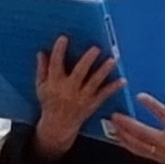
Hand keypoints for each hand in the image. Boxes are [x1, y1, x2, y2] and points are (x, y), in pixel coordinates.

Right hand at [31, 37, 122, 158]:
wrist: (58, 125)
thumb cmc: (49, 102)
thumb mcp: (41, 86)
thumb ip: (42, 69)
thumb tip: (41, 52)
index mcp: (55, 83)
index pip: (56, 64)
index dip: (59, 51)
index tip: (64, 38)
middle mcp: (69, 89)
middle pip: (79, 73)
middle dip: (87, 60)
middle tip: (96, 48)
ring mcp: (82, 97)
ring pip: (94, 82)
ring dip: (103, 71)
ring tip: (112, 60)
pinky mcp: (92, 104)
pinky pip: (103, 95)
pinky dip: (113, 88)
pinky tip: (122, 80)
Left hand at [106, 94, 164, 163]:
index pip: (162, 115)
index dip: (150, 104)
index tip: (140, 96)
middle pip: (143, 133)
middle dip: (127, 125)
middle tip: (115, 116)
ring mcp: (163, 153)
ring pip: (138, 146)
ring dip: (124, 137)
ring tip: (113, 128)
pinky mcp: (161, 159)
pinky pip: (141, 153)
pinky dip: (129, 147)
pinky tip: (122, 141)